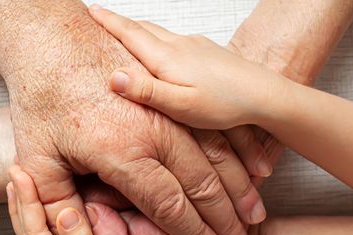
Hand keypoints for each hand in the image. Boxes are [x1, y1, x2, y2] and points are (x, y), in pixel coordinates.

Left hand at [5, 4, 268, 234]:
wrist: (51, 39)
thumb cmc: (41, 97)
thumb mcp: (36, 159)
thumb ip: (57, 204)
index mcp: (121, 151)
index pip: (168, 205)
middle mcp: (153, 130)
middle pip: (202, 183)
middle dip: (223, 219)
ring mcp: (168, 108)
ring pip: (218, 156)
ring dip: (240, 189)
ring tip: (253, 215)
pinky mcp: (173, 92)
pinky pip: (217, 126)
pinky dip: (241, 153)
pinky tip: (255, 171)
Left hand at [6, 166, 146, 234]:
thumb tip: (66, 213)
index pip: (34, 231)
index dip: (28, 200)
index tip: (23, 174)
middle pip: (25, 231)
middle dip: (19, 198)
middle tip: (14, 169)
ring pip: (30, 234)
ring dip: (24, 206)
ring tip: (18, 182)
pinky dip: (35, 217)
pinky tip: (36, 206)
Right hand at [89, 5, 285, 129]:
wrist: (264, 95)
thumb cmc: (225, 105)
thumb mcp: (182, 106)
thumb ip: (147, 91)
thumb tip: (113, 77)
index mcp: (167, 58)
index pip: (129, 33)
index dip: (106, 22)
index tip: (88, 11)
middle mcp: (179, 45)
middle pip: (141, 27)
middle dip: (117, 22)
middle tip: (98, 18)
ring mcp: (193, 45)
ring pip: (157, 32)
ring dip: (136, 29)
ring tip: (121, 33)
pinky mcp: (205, 50)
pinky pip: (172, 39)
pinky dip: (155, 39)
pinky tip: (157, 50)